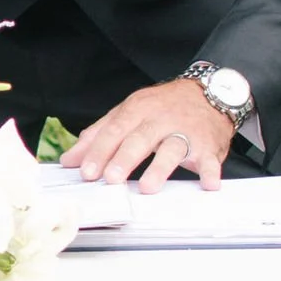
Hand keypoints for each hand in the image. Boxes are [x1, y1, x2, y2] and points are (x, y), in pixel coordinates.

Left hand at [61, 77, 235, 193]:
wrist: (210, 93)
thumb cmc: (163, 108)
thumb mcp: (128, 113)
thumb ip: (98, 135)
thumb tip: (70, 160)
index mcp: (138, 109)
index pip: (115, 129)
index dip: (100, 151)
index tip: (87, 171)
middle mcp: (161, 119)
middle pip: (141, 138)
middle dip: (125, 158)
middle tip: (111, 179)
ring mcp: (186, 132)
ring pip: (173, 147)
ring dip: (160, 168)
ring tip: (148, 187)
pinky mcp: (208, 145)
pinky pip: (211, 160)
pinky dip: (211, 172)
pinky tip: (208, 184)